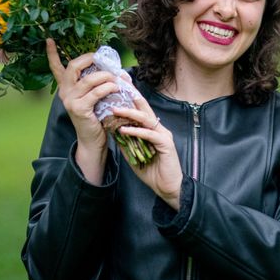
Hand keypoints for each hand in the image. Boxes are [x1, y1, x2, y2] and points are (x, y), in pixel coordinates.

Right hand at [46, 38, 118, 183]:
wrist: (94, 140)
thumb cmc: (98, 116)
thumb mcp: (96, 96)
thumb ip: (97, 82)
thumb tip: (114, 68)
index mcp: (67, 87)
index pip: (56, 67)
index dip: (51, 53)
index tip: (49, 39)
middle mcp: (64, 92)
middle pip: (73, 67)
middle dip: (90, 59)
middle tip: (103, 59)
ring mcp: (70, 100)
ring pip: (89, 79)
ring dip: (106, 75)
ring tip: (117, 78)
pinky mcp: (79, 109)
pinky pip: (96, 92)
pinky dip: (108, 87)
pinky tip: (117, 87)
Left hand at [112, 95, 183, 210]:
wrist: (167, 187)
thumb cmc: (152, 172)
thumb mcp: (133, 156)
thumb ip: (126, 143)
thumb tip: (112, 132)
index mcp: (153, 131)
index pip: (141, 112)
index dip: (130, 102)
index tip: (118, 93)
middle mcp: (159, 130)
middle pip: (145, 110)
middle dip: (131, 100)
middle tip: (116, 92)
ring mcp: (164, 136)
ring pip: (147, 119)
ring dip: (130, 114)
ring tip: (116, 110)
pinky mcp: (166, 144)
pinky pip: (149, 134)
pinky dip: (136, 131)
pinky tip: (124, 129)